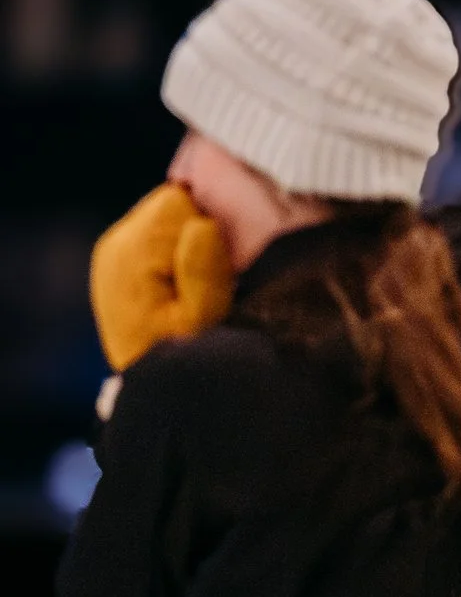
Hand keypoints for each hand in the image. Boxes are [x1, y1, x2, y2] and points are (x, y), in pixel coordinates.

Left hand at [90, 184, 233, 373]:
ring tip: (186, 291)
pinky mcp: (120, 262)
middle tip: (201, 285)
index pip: (180, 201)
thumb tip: (203, 224)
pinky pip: (157, 236)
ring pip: (165, 219)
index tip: (211, 273)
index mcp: (131, 252)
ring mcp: (113, 252)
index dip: (206, 230)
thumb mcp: (204, 322)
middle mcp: (115, 243)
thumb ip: (204, 271)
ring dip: (183, 247)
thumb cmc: (184, 358)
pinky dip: (171, 256)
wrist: (155, 395)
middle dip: (193, 236)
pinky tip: (173, 291)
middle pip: (170, 204)